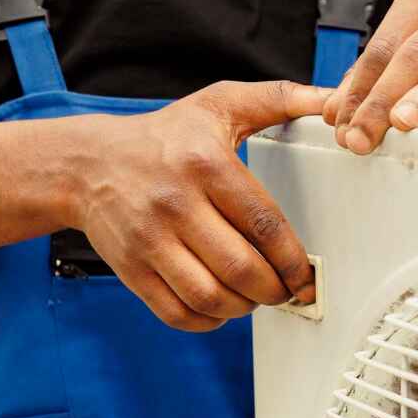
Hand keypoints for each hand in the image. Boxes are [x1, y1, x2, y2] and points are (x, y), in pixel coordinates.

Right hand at [68, 80, 325, 332]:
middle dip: (274, 289)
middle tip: (287, 290)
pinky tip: (222, 306)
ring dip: (243, 307)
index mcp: (206, 165)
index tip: (307, 273)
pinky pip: (175, 312)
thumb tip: (330, 99)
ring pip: (209, 295)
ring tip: (256, 296)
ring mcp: (149, 240)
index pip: (262, 222)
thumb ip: (279, 98)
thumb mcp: (220, 103)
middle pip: (239, 266)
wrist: (87, 163)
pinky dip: (207, 320)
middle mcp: (175, 204)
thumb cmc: (164, 136)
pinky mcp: (130, 269)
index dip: (292, 257)